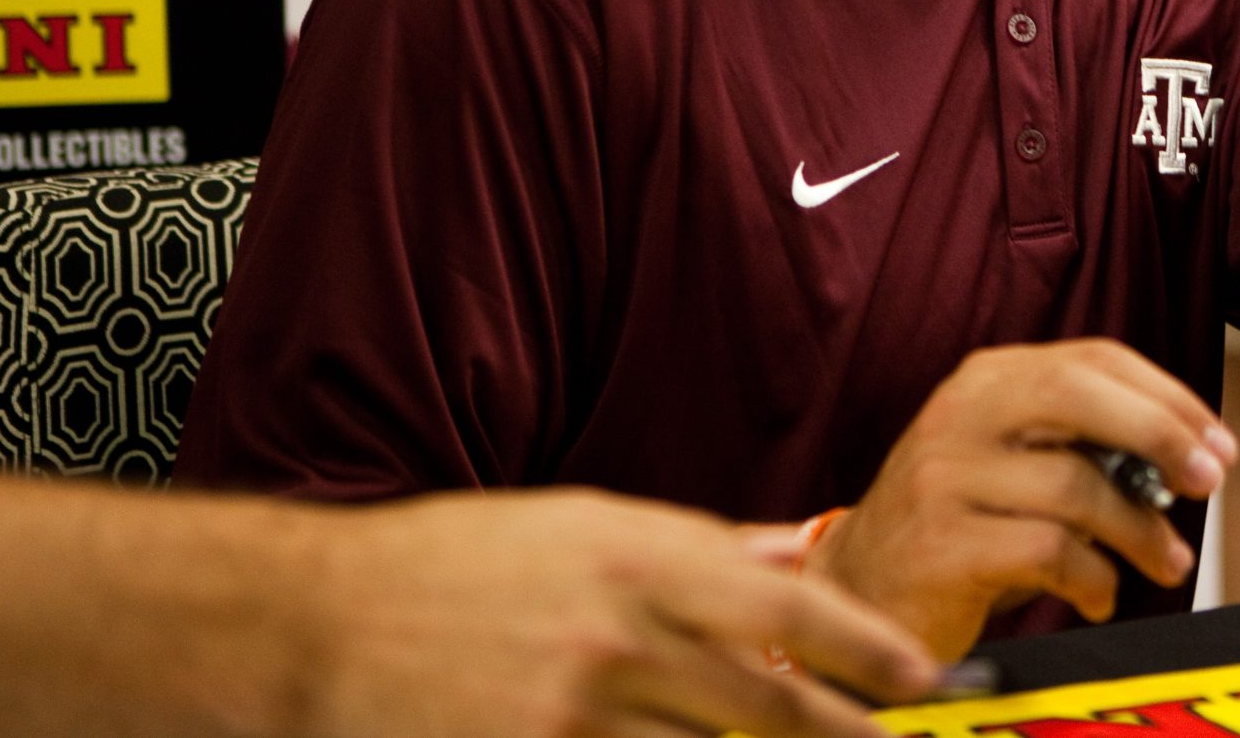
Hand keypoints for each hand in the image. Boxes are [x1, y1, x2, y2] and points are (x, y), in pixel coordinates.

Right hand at [303, 487, 937, 737]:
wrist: (321, 619)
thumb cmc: (458, 563)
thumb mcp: (583, 523)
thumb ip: (695, 546)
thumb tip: (788, 552)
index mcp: (637, 561)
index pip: (784, 607)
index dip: (863, 645)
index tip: (919, 672)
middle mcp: (618, 637)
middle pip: (763, 705)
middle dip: (842, 734)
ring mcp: (573, 713)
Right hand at [811, 340, 1237, 657]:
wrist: (858, 589)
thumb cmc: (960, 523)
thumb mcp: (1013, 463)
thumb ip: (1081, 444)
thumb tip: (1185, 458)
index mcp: (987, 379)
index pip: (1092, 358)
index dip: (1167, 397)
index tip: (1217, 443)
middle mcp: (960, 413)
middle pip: (1078, 394)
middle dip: (1161, 433)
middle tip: (1208, 481)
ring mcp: (944, 476)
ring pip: (1075, 486)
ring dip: (1140, 532)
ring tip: (1165, 563)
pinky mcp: (941, 545)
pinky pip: (1048, 551)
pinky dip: (1093, 579)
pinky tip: (1098, 596)